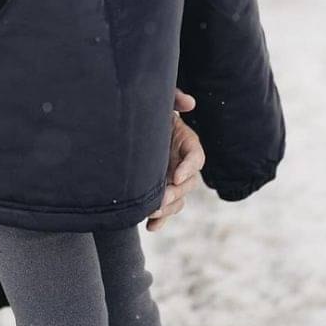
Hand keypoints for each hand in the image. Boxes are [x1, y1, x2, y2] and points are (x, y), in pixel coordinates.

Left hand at [146, 89, 205, 231]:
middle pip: (187, 183)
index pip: (196, 157)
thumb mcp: (159, 101)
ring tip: (152, 215)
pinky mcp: (160, 189)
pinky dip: (160, 219)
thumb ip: (174, 98)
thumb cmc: (147, 111)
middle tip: (161, 198)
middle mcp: (182, 163)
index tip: (176, 176)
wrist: (130, 125)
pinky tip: (150, 227)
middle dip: (176, 193)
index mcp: (186, 142)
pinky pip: (164, 208)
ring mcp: (171, 178)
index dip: (189, 167)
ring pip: (178, 199)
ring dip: (168, 209)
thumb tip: (190, 103)